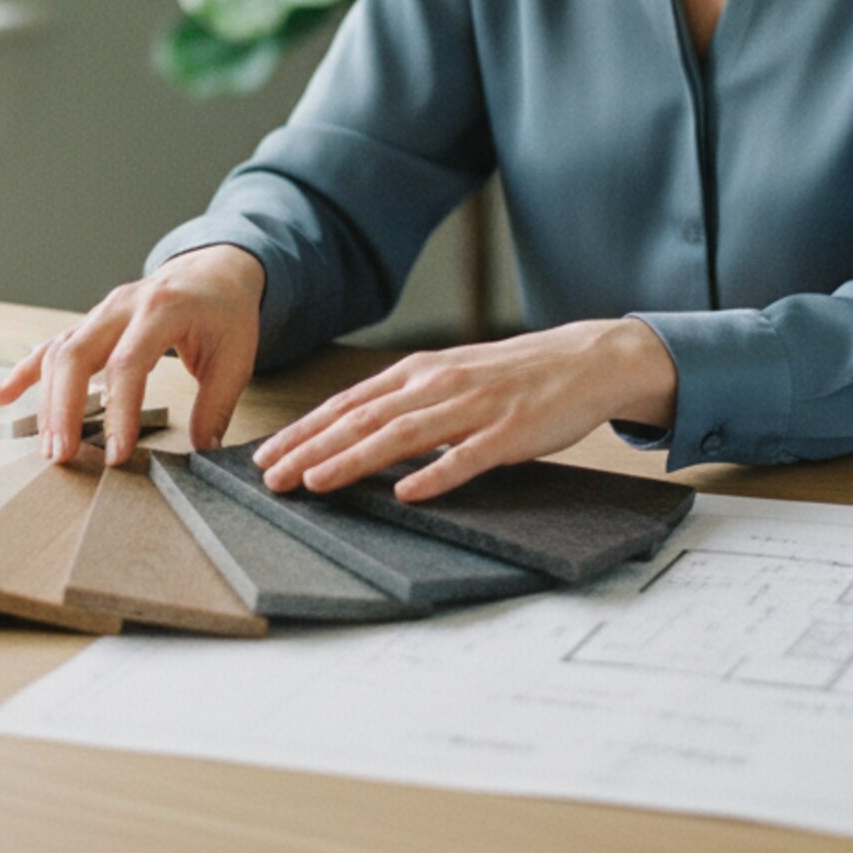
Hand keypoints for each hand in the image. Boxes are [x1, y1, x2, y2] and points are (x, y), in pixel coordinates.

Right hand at [0, 245, 265, 464]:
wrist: (216, 270)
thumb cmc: (226, 313)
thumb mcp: (236, 356)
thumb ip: (216, 405)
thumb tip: (203, 454)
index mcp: (163, 309)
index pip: (129, 364)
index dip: (120, 413)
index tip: (117, 456)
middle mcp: (124, 306)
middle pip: (78, 355)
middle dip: (66, 409)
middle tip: (65, 456)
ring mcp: (102, 311)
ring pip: (60, 352)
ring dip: (48, 402)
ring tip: (49, 447)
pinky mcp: (91, 322)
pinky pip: (51, 346)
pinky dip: (24, 373)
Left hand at [252, 318, 677, 501]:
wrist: (586, 359)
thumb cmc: (513, 375)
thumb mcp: (451, 376)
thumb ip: (408, 400)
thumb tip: (355, 430)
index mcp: (419, 371)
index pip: (348, 402)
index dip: (304, 430)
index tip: (266, 456)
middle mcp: (438, 383)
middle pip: (362, 419)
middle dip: (311, 449)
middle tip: (271, 478)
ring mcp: (473, 407)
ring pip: (402, 436)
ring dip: (354, 460)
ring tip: (316, 482)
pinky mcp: (509, 432)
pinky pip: (467, 457)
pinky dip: (435, 475)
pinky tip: (408, 493)